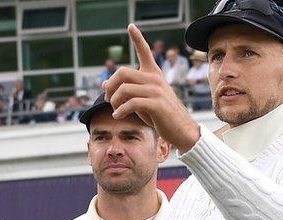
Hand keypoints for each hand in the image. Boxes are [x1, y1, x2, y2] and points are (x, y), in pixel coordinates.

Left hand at [102, 23, 200, 152]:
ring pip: (124, 89)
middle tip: (107, 99)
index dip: (137, 38)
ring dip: (114, 101)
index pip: (145, 52)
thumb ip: (126, 90)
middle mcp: (155, 78)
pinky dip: (120, 111)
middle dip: (109, 86)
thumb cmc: (159, 114)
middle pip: (122, 72)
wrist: (180, 129)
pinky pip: (130, 103)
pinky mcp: (156, 104)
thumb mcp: (141, 99)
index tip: (131, 26)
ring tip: (115, 110)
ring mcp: (156, 90)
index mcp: (153, 74)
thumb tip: (103, 84)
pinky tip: (118, 116)